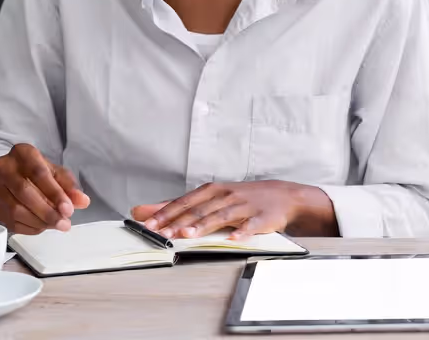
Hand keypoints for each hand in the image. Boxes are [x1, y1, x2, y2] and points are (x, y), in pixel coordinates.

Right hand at [0, 143, 90, 234]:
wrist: (5, 176)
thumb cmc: (33, 172)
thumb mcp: (54, 173)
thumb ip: (68, 186)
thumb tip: (82, 201)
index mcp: (22, 153)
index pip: (39, 173)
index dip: (55, 193)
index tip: (68, 209)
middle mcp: (4, 166)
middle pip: (25, 192)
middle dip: (48, 211)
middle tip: (64, 223)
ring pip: (16, 209)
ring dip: (40, 222)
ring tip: (56, 225)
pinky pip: (10, 221)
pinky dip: (30, 227)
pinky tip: (42, 226)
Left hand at [130, 181, 336, 240]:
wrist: (282, 196)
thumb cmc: (241, 197)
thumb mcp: (211, 197)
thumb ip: (180, 205)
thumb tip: (146, 210)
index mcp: (212, 190)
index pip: (184, 201)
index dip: (165, 212)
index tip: (147, 223)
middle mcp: (225, 196)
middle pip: (198, 209)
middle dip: (178, 220)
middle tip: (160, 232)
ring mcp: (243, 206)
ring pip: (220, 216)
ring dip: (203, 226)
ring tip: (187, 235)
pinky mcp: (260, 218)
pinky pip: (250, 226)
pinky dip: (241, 232)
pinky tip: (233, 239)